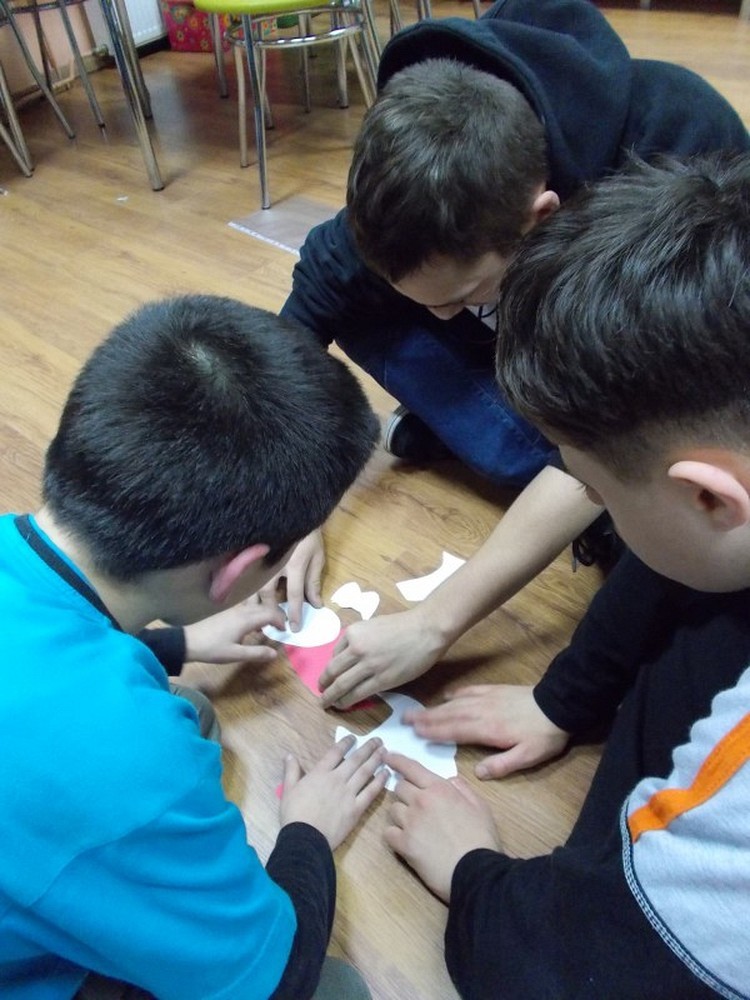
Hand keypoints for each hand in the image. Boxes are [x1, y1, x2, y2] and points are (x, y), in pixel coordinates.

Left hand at [183, 598, 286, 663]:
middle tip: (281, 628)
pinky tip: (252, 627)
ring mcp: (233, 610)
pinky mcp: (227, 613)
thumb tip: (276, 653)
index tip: (285, 631)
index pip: (270, 614)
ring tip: (269, 627)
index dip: (280, 621)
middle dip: (275, 615)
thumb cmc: (212, 649)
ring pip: (255, 607)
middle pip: (264, 608)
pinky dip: (255, 615)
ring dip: (265, 614)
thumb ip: (256, 653)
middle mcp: (241, 611)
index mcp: (245, 619)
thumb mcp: (235, 655)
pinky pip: (247, 609)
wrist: (187, 641)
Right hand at [257, 530, 325, 631]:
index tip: (293, 628)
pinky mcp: (255, 558)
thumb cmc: (309, 537)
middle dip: (269, 612)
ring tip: (256, 617)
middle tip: (272, 625)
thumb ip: (314, 582)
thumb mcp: (317, 558)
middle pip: (268, 594)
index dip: (295, 613)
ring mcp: (263, 561)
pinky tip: (248, 602)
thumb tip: (316, 605)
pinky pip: (249, 579)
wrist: (295, 514)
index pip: (294, 595)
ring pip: (254, 587)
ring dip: (255, 604)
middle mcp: (276, 565)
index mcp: (295, 565)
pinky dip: (248, 592)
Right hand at [280, 736, 387, 849]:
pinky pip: (370, 792)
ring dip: (375, 760)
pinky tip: (386, 774)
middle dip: (367, 748)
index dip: (346, 743)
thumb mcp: (287, 790)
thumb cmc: (294, 815)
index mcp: (320, 773)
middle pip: (355, 759)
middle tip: (378, 740)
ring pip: (365, 772)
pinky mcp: (356, 809)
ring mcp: (348, 793)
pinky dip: (379, 782)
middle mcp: (337, 779)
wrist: (305, 839)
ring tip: (385, 751)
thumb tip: (288, 754)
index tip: (354, 737)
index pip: (335, 752)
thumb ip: (291, 771)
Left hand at [319, 606, 448, 708]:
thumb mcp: (372, 626)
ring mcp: (369, 666)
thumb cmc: (403, 626)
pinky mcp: (382, 680)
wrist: (426, 630)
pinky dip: (347, 701)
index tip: (328, 677)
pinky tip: (344, 705)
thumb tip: (349, 658)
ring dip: (331, 697)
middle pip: (332, 672)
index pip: (334, 655)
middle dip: (323, 685)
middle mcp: (356, 649)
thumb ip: (359, 640)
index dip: (330, 669)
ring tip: (327, 703)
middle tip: (320, 694)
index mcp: (353, 633)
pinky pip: (358, 694)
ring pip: (342, 686)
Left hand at [384, 753, 499, 902]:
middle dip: (404, 793)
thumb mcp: (480, 806)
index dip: (397, 761)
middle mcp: (420, 801)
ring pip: (392, 810)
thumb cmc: (481, 838)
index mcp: (439, 789)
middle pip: (399, 788)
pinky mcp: (403, 844)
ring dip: (400, 814)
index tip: (387, 757)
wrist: (476, 872)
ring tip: (413, 825)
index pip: (411, 768)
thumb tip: (449, 781)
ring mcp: (410, 822)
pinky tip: (405, 840)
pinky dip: (394, 835)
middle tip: (415, 804)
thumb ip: (462, 789)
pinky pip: (388, 833)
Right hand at [405, 685, 568, 779]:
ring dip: (435, 707)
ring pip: (455, 703)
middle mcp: (481, 712)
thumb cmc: (544, 735)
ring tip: (417, 711)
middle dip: (426, 718)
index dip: (434, 732)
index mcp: (487, 730)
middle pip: (448, 715)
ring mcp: (487, 699)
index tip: (414, 734)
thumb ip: (502, 765)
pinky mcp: (494, 690)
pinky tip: (446, 696)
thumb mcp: (528, 757)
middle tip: (404, 720)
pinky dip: (456, 694)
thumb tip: (477, 773)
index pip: (454, 731)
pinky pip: (469, 691)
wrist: (558, 705)